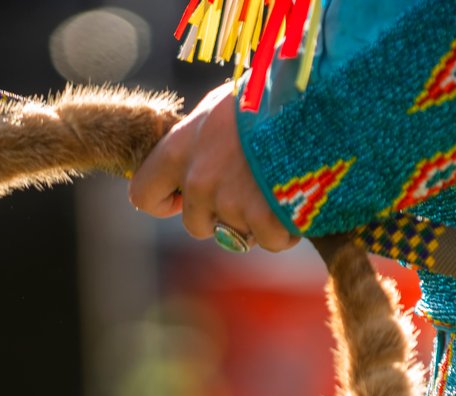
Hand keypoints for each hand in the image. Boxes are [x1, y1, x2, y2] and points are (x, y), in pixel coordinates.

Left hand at [128, 83, 299, 252]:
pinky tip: (300, 200)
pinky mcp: (261, 216)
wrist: (311, 96)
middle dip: (220, 217)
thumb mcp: (220, 109)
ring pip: (237, 235)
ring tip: (280, 189)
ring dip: (257, 222)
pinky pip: (270, 241)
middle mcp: (197, 179)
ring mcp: (228, 201)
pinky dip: (287, 229)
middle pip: (196, 225)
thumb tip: (196, 161)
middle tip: (249, 193)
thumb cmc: (267, 94)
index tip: (181, 198)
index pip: (144, 195)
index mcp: (179, 149)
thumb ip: (200, 141)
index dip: (164, 202)